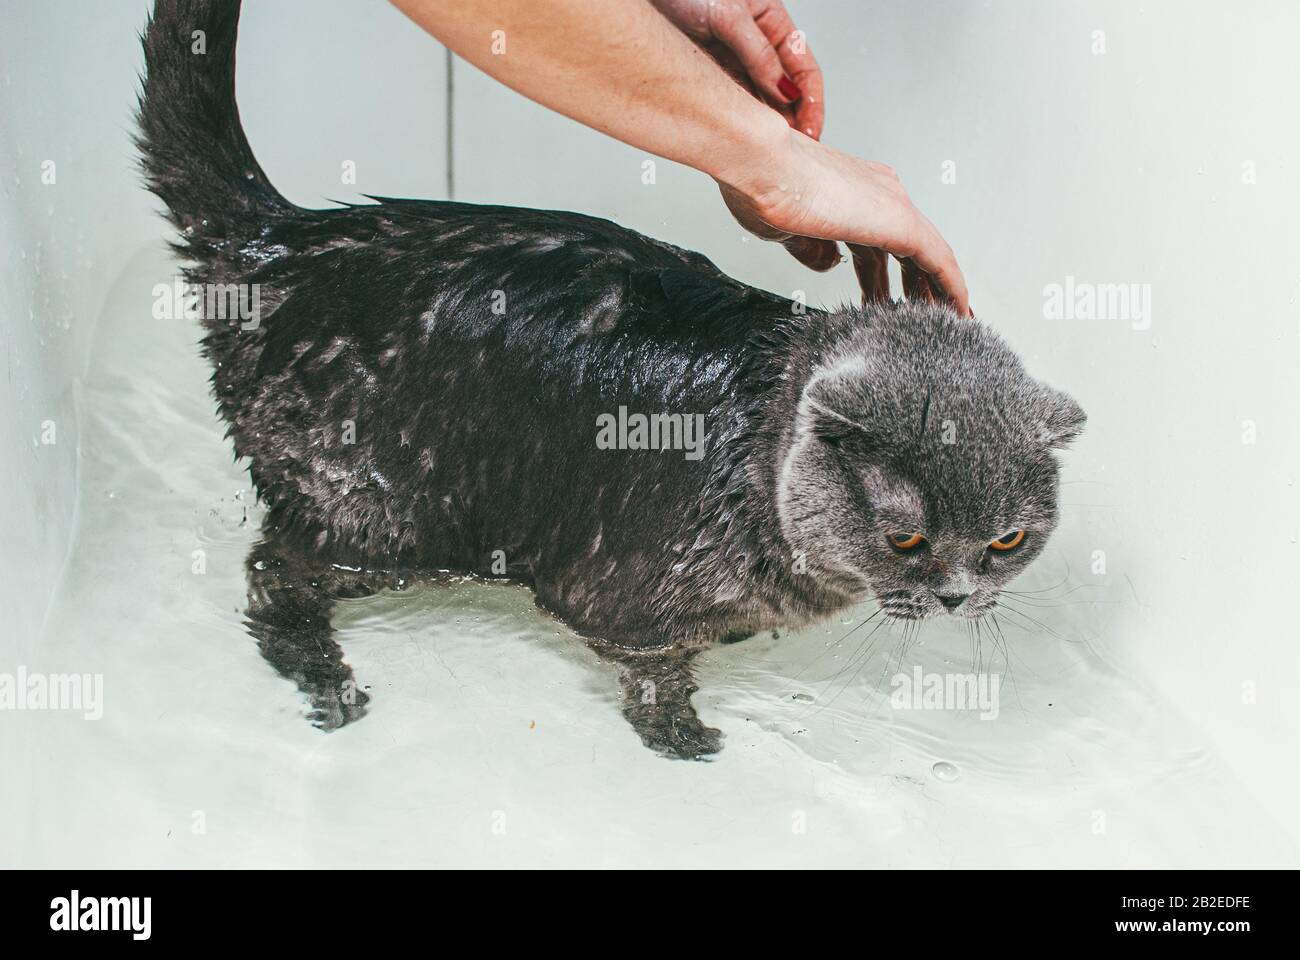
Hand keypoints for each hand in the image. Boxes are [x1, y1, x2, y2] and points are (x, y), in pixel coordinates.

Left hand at [649, 0, 822, 138]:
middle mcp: (756, 41)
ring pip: (756, 98)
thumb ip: (759, 54)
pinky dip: (736, 118)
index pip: (803, 70)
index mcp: (772, 22)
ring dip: (763, 125)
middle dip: (790, 122)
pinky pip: (729, 98)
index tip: (811, 134)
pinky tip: (739, 137)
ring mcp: (732, 56)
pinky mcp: (708, 67)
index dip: (811, 104)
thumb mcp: (729, 16)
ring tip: (765, 151)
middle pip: (783, 90)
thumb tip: (786, 93)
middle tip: (788, 153)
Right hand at [720, 126, 970, 315]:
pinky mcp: (900, 221)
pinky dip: (950, 285)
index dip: (885, 271)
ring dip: (935, 289)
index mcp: (853, 191)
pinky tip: (957, 309)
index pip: (880, 238)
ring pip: (928, 254)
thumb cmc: (763, 187)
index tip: (884, 295)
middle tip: (919, 314)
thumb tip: (831, 263)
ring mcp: (892, 204)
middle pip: (908, 248)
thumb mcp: (787, 231)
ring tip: (942, 321)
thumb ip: (812, 249)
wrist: (763, 165)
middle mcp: (879, 193)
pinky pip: (938, 260)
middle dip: (915, 284)